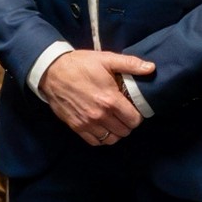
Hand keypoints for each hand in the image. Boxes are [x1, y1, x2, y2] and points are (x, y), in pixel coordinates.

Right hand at [38, 50, 154, 145]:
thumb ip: (130, 64)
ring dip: (115, 131)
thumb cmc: (79, 64)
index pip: (135, 120)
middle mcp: (100, 115)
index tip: (131, 108)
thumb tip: (151, 68)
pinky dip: (101, 137)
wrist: (50, 71)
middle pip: (125, 131)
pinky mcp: (76, 126)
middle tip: (122, 113)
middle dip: (127, 123)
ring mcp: (87, 123)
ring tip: (112, 121)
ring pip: (112, 139)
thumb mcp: (105, 59)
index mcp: (110, 100)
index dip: (136, 114)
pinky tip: (101, 126)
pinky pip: (96, 142)